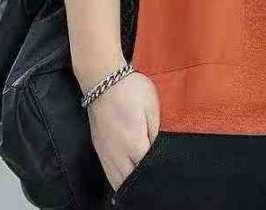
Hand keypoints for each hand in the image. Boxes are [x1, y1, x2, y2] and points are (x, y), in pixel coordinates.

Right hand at [86, 71, 160, 190]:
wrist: (103, 80)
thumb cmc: (131, 90)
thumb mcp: (152, 107)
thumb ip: (156, 134)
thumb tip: (158, 152)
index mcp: (134, 144)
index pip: (148, 171)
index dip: (157, 172)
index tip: (166, 171)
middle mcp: (118, 155)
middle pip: (131, 181)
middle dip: (143, 181)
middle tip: (156, 177)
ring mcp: (106, 154)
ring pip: (117, 182)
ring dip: (130, 183)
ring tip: (143, 180)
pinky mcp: (99, 149)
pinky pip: (109, 174)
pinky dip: (119, 179)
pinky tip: (128, 176)